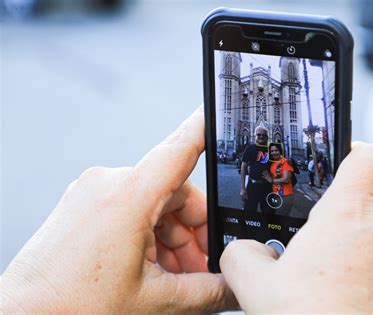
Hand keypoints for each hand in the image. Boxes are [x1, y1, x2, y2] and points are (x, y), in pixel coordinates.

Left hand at [1, 107, 236, 313]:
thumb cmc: (71, 308)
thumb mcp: (156, 302)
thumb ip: (208, 293)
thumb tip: (235, 286)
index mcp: (127, 197)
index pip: (179, 149)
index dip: (205, 128)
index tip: (219, 113)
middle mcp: (108, 184)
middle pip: (175, 191)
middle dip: (196, 230)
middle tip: (205, 265)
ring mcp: (93, 194)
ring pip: (156, 205)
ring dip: (174, 238)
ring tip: (178, 277)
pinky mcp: (85, 206)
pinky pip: (133, 210)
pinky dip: (152, 236)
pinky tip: (156, 270)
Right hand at [221, 142, 372, 313]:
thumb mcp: (253, 284)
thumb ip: (240, 253)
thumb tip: (242, 250)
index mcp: (347, 214)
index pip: (370, 156)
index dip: (354, 151)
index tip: (339, 161)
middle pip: (358, 206)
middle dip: (332, 223)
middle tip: (306, 250)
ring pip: (368, 240)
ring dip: (345, 253)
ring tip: (318, 283)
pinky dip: (362, 277)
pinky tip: (337, 300)